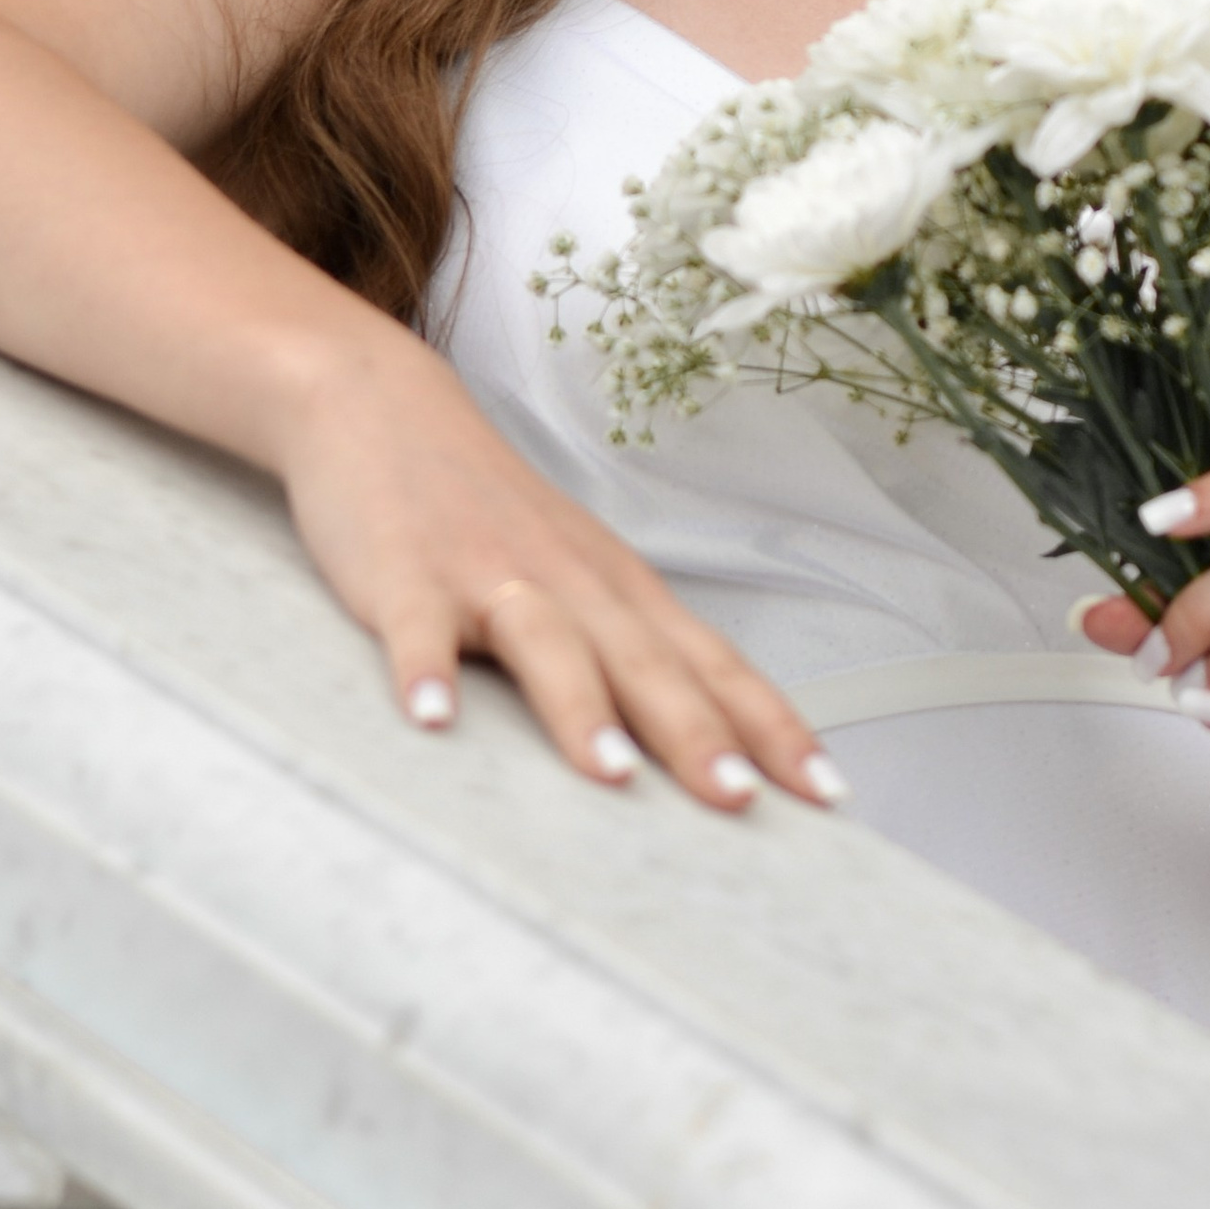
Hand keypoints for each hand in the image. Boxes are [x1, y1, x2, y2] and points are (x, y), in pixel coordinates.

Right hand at [279, 345, 843, 815]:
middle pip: (647, 663)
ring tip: (611, 776)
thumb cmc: (490, 511)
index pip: (715, 666)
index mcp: (620, 591)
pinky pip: (419, 628)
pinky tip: (432, 719)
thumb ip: (630, 652)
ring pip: (550, 643)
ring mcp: (489, 575)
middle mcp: (572, 582)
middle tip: (737, 804)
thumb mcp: (576, 575)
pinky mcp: (407, 573)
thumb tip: (703, 745)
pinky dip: (426, 673)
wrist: (383, 404)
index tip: (826, 794)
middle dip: (697, 735)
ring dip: (583, 711)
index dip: (772, 729)